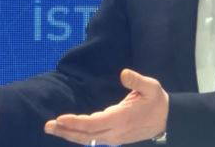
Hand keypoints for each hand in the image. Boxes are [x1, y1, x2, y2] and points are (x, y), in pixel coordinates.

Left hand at [45, 68, 168, 144]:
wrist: (167, 120)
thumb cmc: (156, 101)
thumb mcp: (151, 86)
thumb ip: (137, 80)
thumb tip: (123, 73)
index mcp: (122, 118)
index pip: (94, 124)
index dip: (77, 123)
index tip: (61, 118)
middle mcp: (115, 132)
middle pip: (87, 136)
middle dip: (66, 131)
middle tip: (48, 125)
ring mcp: (114, 137)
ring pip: (88, 140)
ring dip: (70, 135)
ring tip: (53, 128)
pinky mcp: (114, 138)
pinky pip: (93, 140)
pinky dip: (79, 136)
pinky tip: (68, 131)